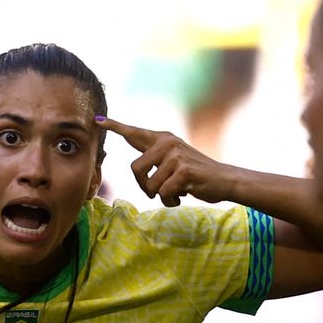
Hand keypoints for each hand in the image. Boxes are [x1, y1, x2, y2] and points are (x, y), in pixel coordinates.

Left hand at [98, 116, 234, 206]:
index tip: (98, 121)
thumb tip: (136, 167)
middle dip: (143, 186)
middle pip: (135, 169)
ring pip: (150, 186)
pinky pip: (164, 194)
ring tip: (177, 191)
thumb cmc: (196, 176)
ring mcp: (175, 155)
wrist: (224, 180)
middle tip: (159, 190)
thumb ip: (156, 161)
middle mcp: (167, 143)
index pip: (134, 133)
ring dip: (161, 196)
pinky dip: (171, 201)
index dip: (115, 127)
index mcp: (163, 139)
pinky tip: (183, 196)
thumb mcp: (174, 162)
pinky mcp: (183, 170)